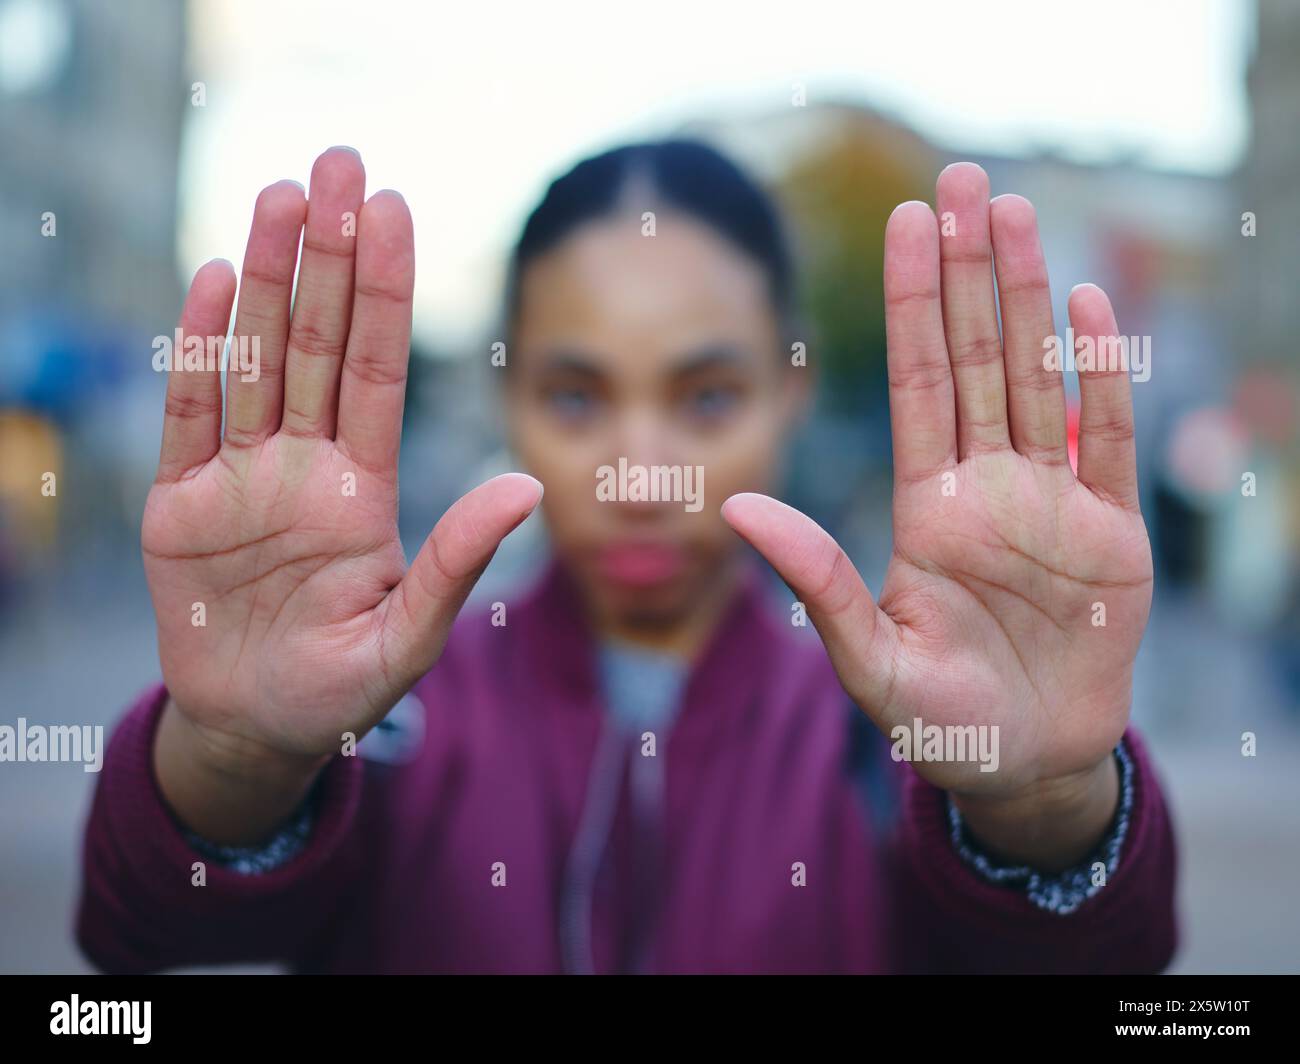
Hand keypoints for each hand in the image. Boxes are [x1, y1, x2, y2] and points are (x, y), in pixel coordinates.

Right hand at [144, 148, 540, 816]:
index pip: (377, 370)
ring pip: (257, 361)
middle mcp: (304, 466)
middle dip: (330, 255)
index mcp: (362, 489)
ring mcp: (240, 478)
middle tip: (340, 162)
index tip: (395, 212)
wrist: (255, 726)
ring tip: (282, 195)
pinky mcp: (178, 505)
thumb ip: (457, 561)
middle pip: (319, 343)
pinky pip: (189, 416)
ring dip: (270, 279)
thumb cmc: (340, 688)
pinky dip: (201, 353)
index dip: (385, 291)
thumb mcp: (408, 634)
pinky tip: (219, 283)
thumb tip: (532, 487)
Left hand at [723, 164, 1151, 864]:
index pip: (916, 381)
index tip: (906, 222)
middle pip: (973, 357)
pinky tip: (1092, 309)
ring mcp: (1052, 502)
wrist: (1025, 766)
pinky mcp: (1113, 534)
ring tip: (1016, 212)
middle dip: (967, 270)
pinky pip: (1109, 440)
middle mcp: (986, 487)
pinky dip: (1105, 378)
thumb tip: (734, 506)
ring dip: (1029, 297)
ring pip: (1037, 377)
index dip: (910, 302)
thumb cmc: (940, 722)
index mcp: (925, 506)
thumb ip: (816, 581)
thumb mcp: (869, 659)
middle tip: (961, 178)